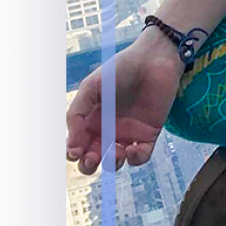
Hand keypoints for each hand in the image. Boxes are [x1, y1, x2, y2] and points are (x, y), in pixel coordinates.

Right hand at [65, 32, 185, 175]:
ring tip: (114, 153)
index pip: (77, 145)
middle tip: (92, 159)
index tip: (76, 152)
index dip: (74, 153)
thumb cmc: (120, 69)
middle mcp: (107, 129)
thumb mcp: (91, 87)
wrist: (153, 60)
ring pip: (116, 161)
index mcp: (90, 119)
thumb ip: (76, 114)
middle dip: (89, 165)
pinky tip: (131, 149)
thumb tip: (72, 147)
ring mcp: (128, 133)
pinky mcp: (149, 134)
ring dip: (112, 164)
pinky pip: (141, 156)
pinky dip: (135, 159)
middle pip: (93, 158)